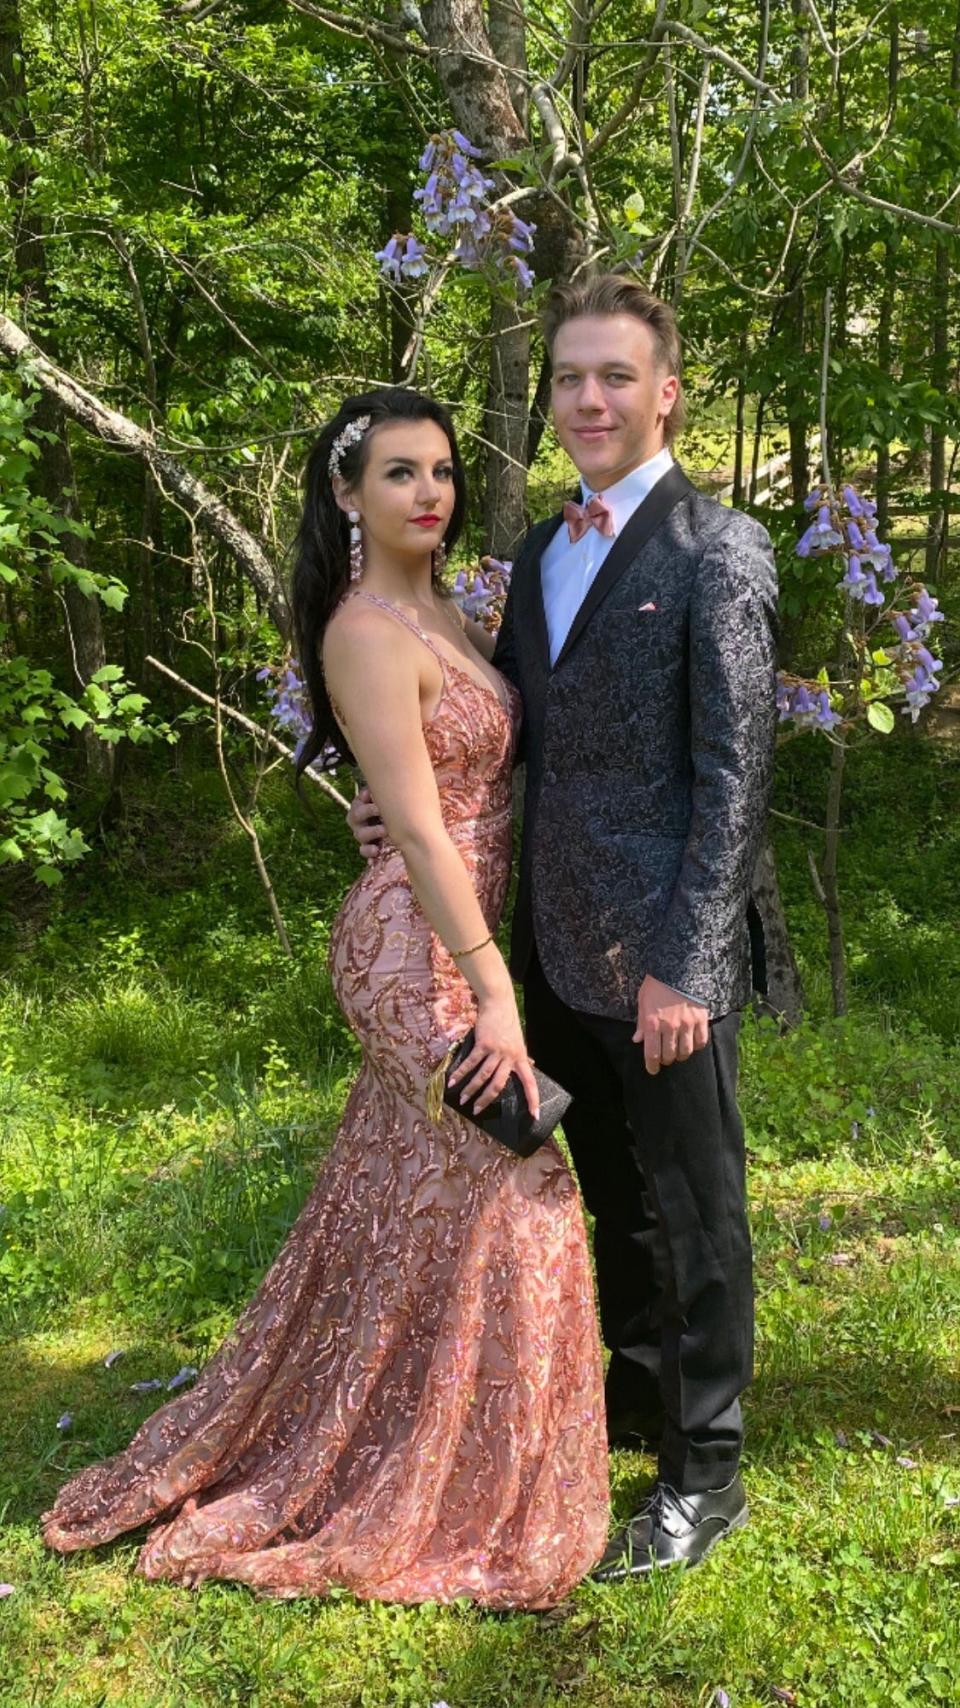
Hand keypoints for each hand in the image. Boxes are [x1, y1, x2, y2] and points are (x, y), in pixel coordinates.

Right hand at [347, 786, 385, 858]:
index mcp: (359, 808)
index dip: (362, 798)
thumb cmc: (388, 811)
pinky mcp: (367, 849)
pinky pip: (363, 851)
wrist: (392, 831)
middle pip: (356, 815)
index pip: (357, 802)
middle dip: (367, 811)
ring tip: (385, 830)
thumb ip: (378, 795)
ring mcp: (361, 836)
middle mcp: (358, 822)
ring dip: (372, 831)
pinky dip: (369, 851)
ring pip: (360, 834)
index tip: (369, 794)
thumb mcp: (382, 802)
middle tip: (379, 809)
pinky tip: (376, 851)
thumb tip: (370, 789)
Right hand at [446, 990, 539, 1119]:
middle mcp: (510, 1057)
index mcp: (521, 1058)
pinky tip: (453, 1081)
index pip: (530, 1083)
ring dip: (471, 1089)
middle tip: (477, 1111)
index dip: (533, 1100)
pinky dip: (461, 1073)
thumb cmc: (508, 1023)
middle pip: (499, 1084)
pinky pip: (471, 1062)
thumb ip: (521, 1056)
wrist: (499, 1004)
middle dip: (487, 1099)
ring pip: (483, 1076)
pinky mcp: (483, 1044)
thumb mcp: (519, 1041)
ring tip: (462, 1099)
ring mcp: (496, 1050)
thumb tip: (530, 1065)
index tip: (535, 1116)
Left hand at [633, 975, 708, 1074]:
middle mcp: (670, 1027)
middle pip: (669, 1056)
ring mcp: (687, 1024)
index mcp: (653, 1023)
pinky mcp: (701, 1019)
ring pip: (686, 1052)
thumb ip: (641, 1023)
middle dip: (665, 1060)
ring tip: (678, 1052)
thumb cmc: (657, 985)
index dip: (651, 1066)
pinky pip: (701, 1042)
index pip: (652, 1054)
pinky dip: (696, 1046)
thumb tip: (637, 1040)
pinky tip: (691, 1043)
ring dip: (680, 1056)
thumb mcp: (643, 1002)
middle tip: (664, 1058)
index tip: (652, 1070)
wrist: (677, 968)